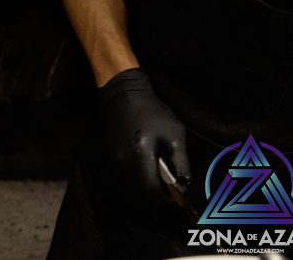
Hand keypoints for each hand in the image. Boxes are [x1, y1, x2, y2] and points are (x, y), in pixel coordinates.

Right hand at [98, 68, 189, 209]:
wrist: (123, 95)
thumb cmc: (151, 112)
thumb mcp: (174, 134)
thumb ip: (180, 162)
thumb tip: (183, 185)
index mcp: (139, 157)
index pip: (153, 193)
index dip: (168, 197)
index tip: (178, 192)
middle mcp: (122, 164)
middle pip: (142, 194)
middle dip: (158, 193)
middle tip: (171, 183)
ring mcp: (113, 162)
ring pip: (134, 188)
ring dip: (148, 186)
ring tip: (159, 173)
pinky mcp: (109, 159)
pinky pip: (126, 178)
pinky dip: (139, 178)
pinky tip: (146, 165)